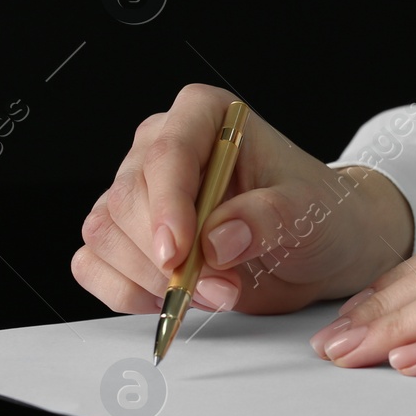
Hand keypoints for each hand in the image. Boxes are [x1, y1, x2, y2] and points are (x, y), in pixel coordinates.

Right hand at [72, 83, 413, 315]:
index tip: (180, 252)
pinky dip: (125, 292)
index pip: (167, 152)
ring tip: (211, 292)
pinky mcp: (128, 236)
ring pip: (105, 234)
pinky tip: (168, 299)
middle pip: (128, 199)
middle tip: (220, 287)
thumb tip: (217, 240)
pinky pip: (94, 264)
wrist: (321, 247)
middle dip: (168, 257)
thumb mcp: (308, 211)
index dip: (167, 205)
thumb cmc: (318, 212)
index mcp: (205, 116)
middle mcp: (162, 147)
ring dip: (150, 279)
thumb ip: (266, 218)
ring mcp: (140, 192)